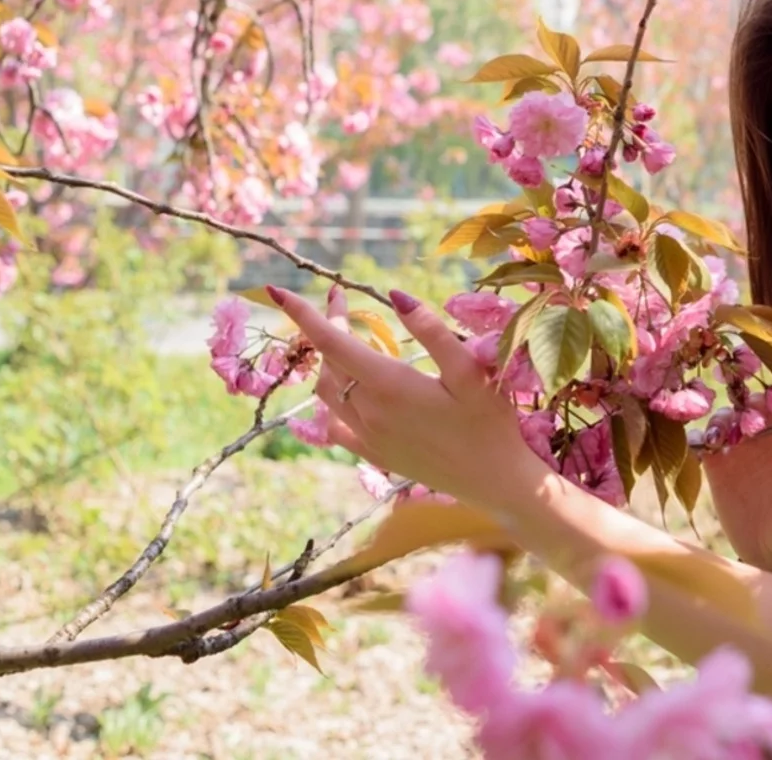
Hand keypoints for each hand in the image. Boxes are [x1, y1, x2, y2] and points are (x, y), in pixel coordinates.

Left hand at [275, 286, 540, 507]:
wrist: (494, 481)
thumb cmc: (490, 422)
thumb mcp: (470, 372)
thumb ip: (432, 332)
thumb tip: (395, 295)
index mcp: (389, 385)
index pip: (331, 341)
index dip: (303, 313)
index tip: (277, 291)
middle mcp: (369, 411)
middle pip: (329, 360)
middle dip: (328, 325)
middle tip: (341, 299)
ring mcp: (368, 436)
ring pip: (328, 391)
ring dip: (328, 360)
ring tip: (345, 339)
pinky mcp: (375, 454)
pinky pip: (335, 424)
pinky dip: (332, 400)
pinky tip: (344, 391)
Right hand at [699, 415, 771, 579]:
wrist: (768, 554)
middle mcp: (771, 439)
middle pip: (759, 406)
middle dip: (750, 407)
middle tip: (742, 426)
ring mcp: (742, 448)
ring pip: (730, 417)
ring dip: (722, 421)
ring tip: (717, 440)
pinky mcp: (718, 462)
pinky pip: (705, 441)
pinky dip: (699, 438)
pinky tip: (700, 449)